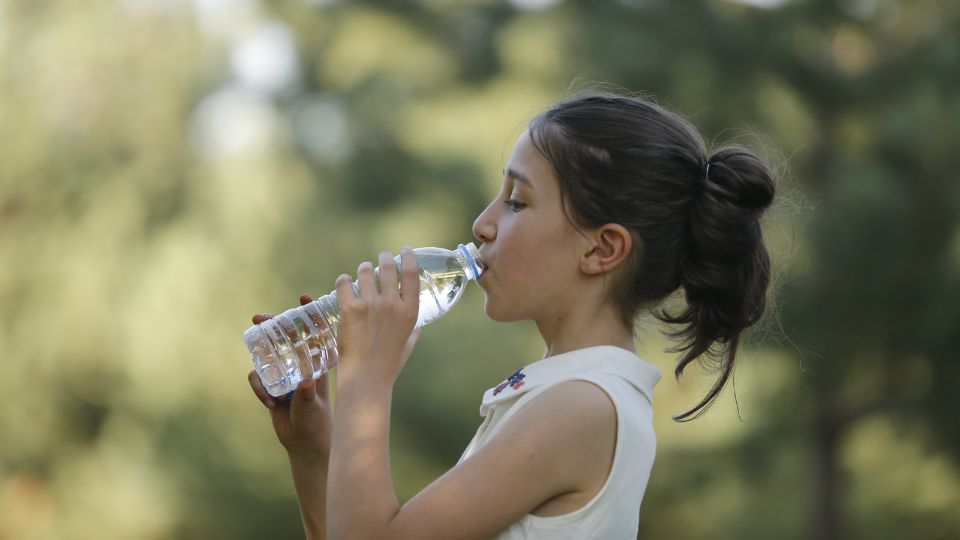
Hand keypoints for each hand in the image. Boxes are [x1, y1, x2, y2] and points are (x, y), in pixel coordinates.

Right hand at [248, 294, 331, 460]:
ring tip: (256, 359)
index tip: (303, 297)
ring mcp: (285, 376)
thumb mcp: (314, 407)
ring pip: (268, 356)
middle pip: (285, 339)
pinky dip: (260, 387)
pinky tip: (270, 402)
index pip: (315, 333)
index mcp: (317, 364)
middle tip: (258, 318)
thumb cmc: (318, 423)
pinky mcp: (272, 388)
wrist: (307, 445)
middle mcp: (301, 366)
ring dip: (260, 356)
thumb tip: (306, 383)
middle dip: (271, 326)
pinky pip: (259, 378)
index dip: (309, 314)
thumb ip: (308, 396)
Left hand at [334, 248, 420, 388]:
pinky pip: (344, 283)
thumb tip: (418, 328)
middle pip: (388, 267)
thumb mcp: (408, 345)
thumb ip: (413, 332)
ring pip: (364, 271)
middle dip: (384, 258)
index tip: (405, 251)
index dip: (408, 258)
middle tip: (381, 258)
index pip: (411, 274)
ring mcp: (370, 305)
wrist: (366, 378)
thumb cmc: (388, 364)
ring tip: (362, 272)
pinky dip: (344, 280)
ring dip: (363, 269)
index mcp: (409, 312)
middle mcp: (391, 304)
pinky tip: (345, 282)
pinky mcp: (350, 309)